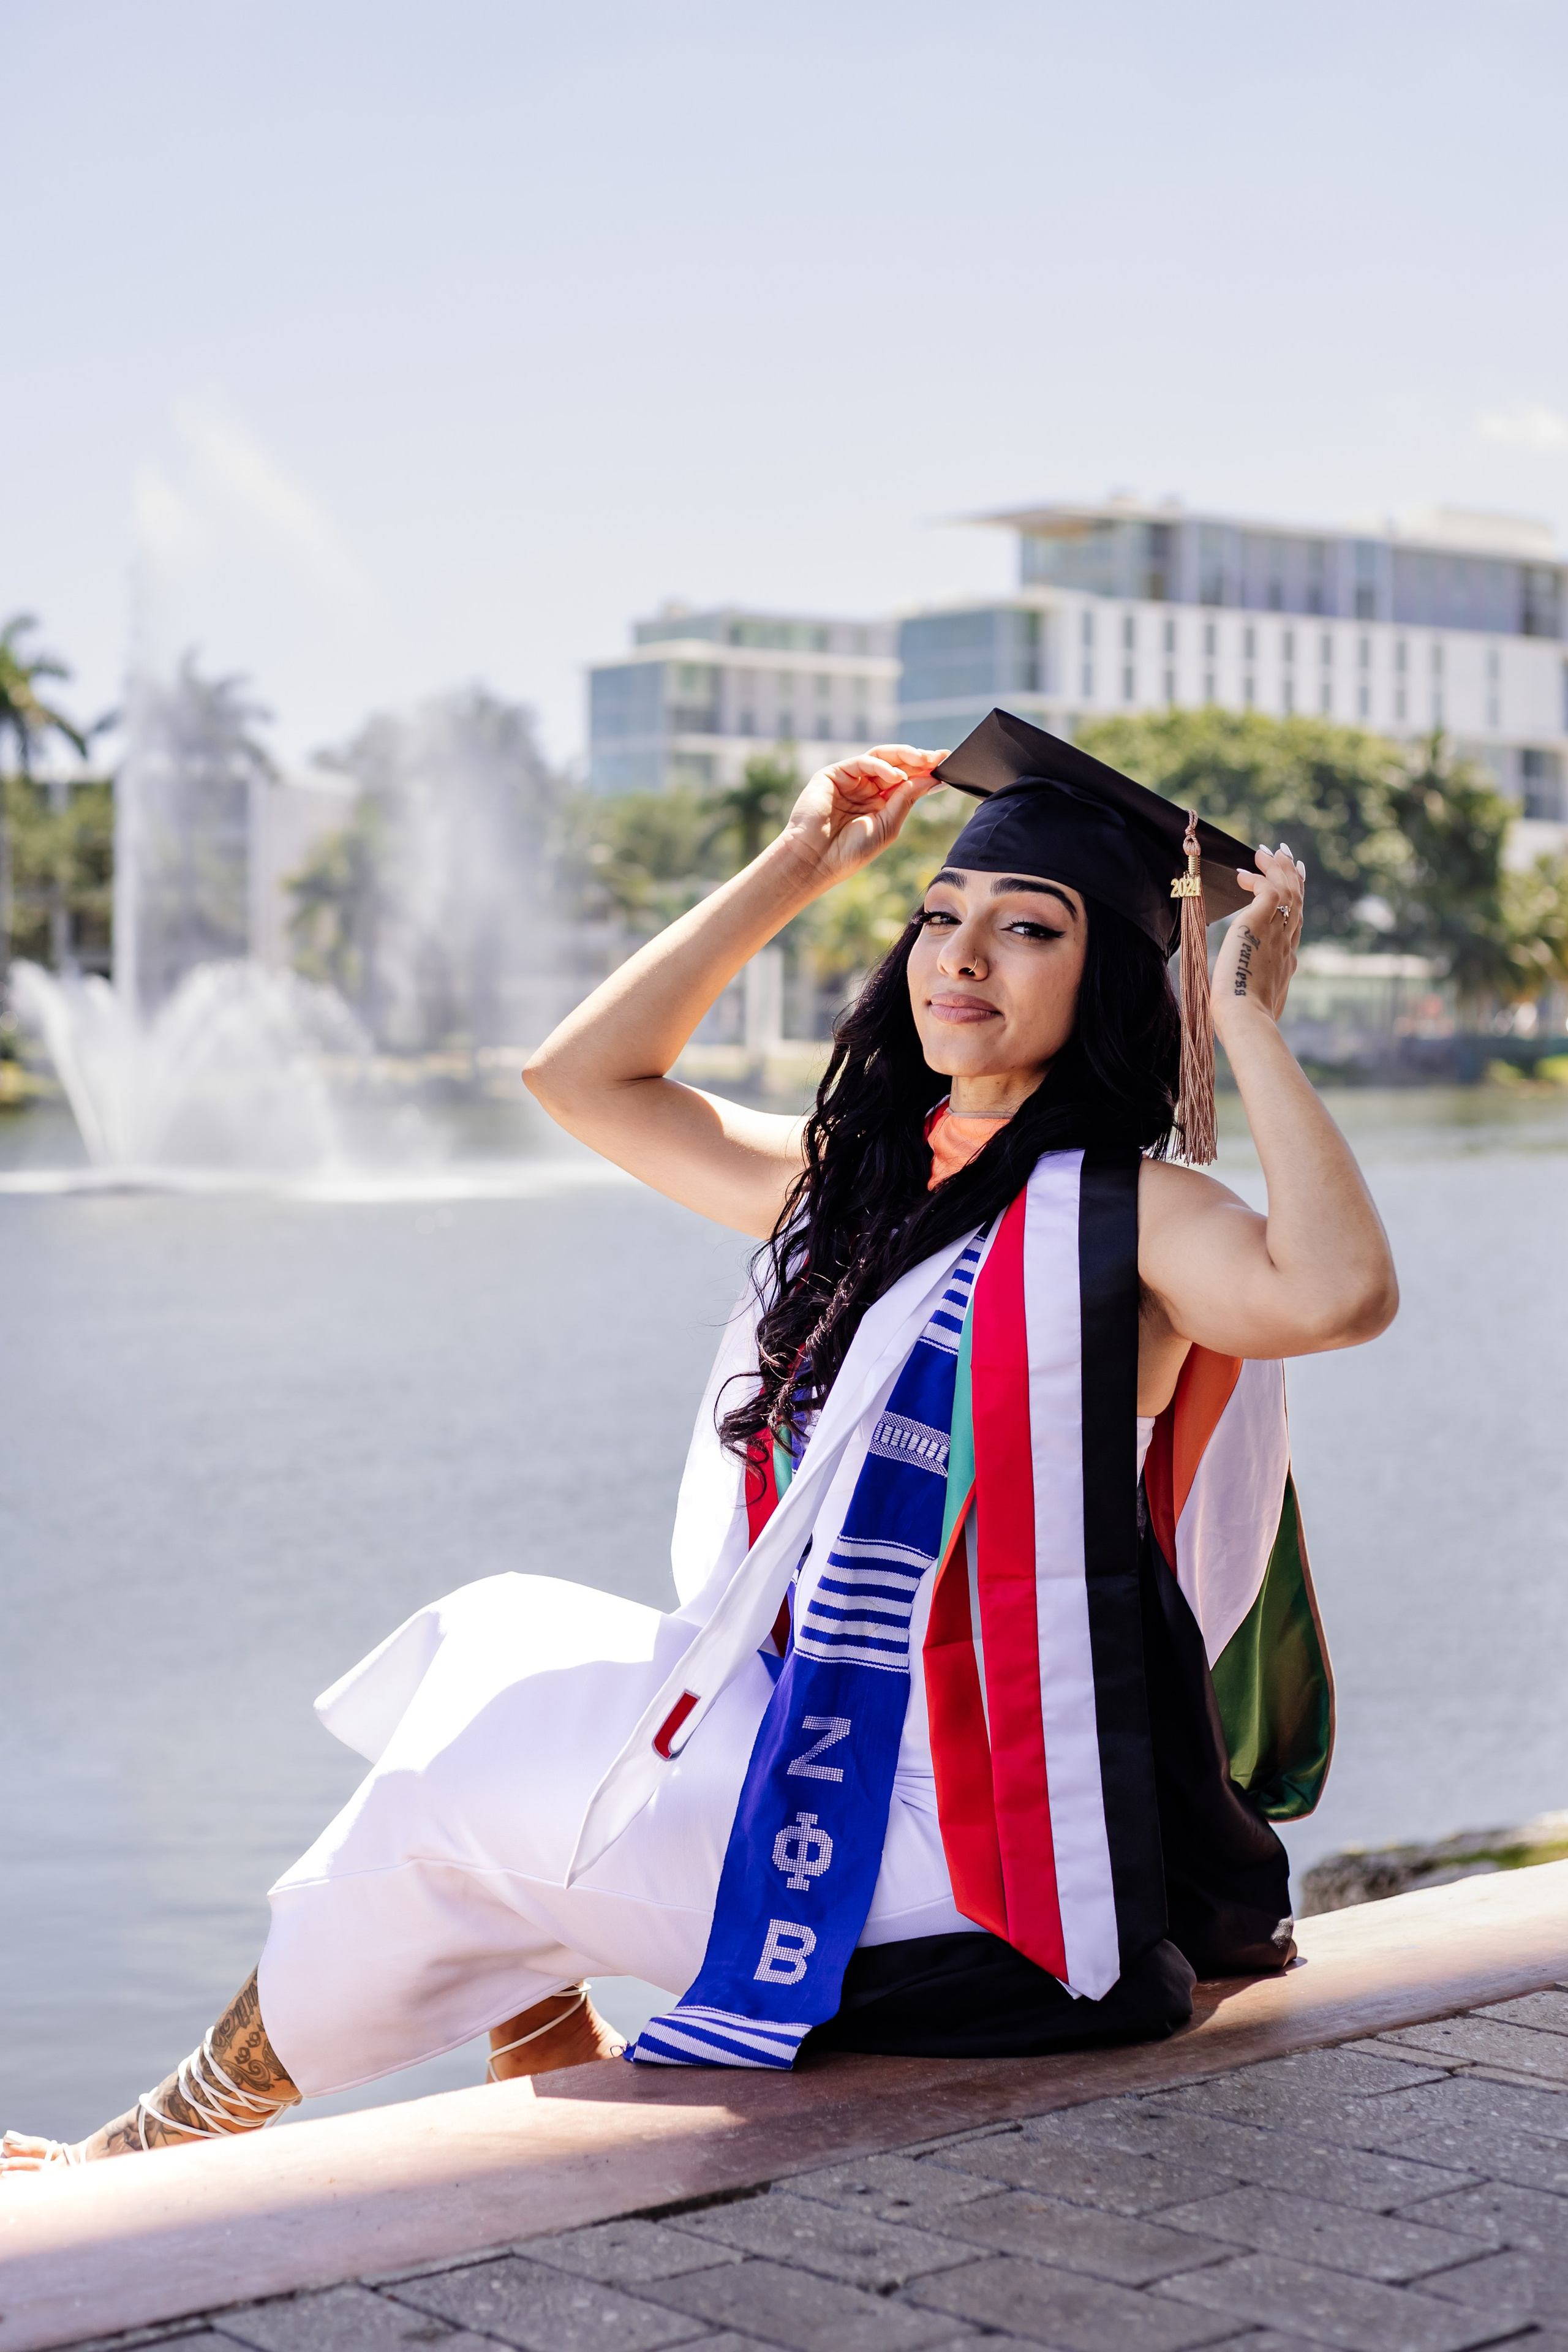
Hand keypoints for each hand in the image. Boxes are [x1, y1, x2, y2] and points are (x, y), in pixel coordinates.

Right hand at [777, 744, 948, 888]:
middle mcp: (866, 788)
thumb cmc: (850, 851)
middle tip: (939, 757)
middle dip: (919, 759)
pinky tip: (894, 776)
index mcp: (880, 803)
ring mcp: (850, 779)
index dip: (925, 771)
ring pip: (880, 757)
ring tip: (922, 761)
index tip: (946, 766)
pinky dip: (880, 765)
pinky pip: (861, 762)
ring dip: (903, 756)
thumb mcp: (888, 826)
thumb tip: (931, 779)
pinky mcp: (833, 774)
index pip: (906, 780)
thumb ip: (906, 799)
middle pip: (896, 764)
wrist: (815, 860)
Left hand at [1211, 843, 1305, 1033]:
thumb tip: (1262, 1002)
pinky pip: (1266, 891)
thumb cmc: (1246, 1020)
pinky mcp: (1256, 924)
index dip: (1297, 900)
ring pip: (1286, 890)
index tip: (1297, 882)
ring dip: (1276, 869)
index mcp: (1287, 961)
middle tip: (1285, 855)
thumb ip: (1263, 993)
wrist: (1246, 1018)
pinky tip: (1243, 874)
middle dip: (1291, 875)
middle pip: (1297, 900)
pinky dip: (1257, 879)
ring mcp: (1275, 932)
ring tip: (1265, 853)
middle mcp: (1287, 943)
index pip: (1296, 922)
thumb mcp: (1263, 1003)